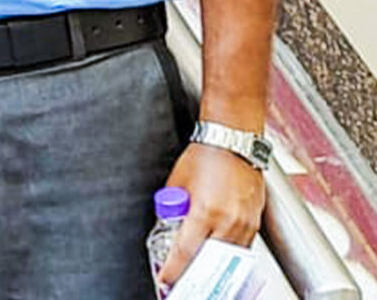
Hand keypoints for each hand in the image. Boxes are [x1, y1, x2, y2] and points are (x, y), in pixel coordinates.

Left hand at [156, 141, 265, 284]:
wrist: (233, 143)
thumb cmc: (204, 157)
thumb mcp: (178, 183)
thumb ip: (174, 209)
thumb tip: (170, 227)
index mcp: (206, 211)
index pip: (187, 252)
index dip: (175, 270)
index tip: (167, 279)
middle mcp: (229, 221)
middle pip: (210, 261)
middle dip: (195, 273)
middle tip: (182, 279)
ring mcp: (245, 223)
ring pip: (229, 258)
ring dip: (213, 265)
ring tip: (198, 269)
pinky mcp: (255, 221)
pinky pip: (241, 246)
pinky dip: (228, 253)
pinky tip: (216, 254)